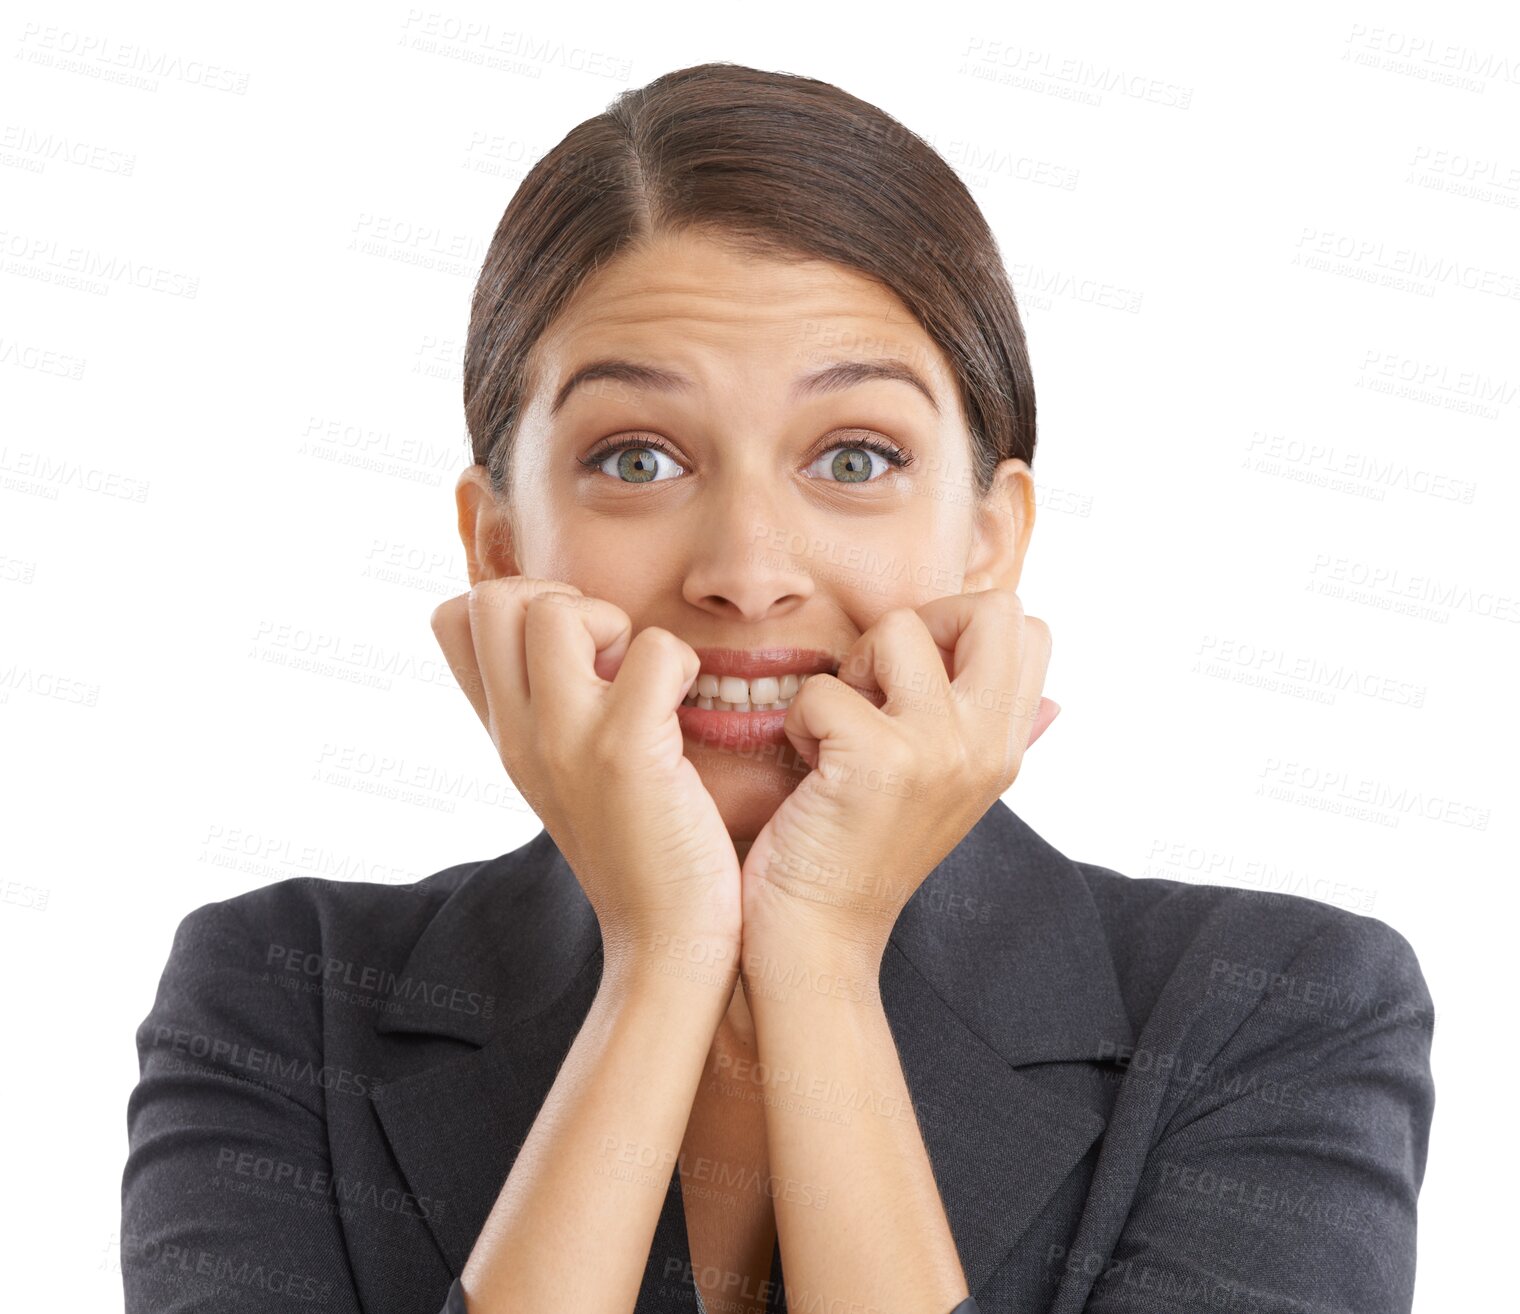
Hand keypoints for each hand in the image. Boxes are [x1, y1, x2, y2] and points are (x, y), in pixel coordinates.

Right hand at [430, 579, 741, 981]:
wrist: (664, 942)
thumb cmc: (636, 853)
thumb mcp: (561, 774)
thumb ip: (544, 710)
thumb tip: (557, 631)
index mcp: (502, 734)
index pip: (452, 618)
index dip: (517, 604)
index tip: (571, 653)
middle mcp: (518, 733)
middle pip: (494, 597)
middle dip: (562, 600)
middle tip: (607, 661)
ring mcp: (565, 740)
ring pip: (556, 610)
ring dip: (618, 627)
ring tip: (640, 686)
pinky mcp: (626, 752)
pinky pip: (652, 649)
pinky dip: (680, 663)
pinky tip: (684, 711)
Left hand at [738, 587, 1055, 971]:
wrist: (820, 939)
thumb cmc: (865, 856)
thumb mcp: (952, 795)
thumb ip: (1004, 741)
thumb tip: (1057, 701)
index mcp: (1006, 749)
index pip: (1031, 630)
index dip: (962, 629)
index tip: (915, 680)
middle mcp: (987, 746)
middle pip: (995, 607)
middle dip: (920, 623)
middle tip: (880, 683)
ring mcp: (939, 752)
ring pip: (898, 628)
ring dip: (850, 669)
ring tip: (838, 729)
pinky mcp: (877, 761)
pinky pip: (824, 687)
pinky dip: (800, 719)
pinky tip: (808, 768)